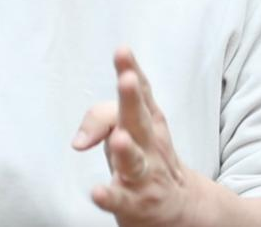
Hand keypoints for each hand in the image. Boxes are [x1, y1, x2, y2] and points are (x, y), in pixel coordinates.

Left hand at [71, 47, 202, 226]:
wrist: (182, 209)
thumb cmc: (147, 158)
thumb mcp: (130, 129)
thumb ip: (101, 117)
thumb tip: (78, 139)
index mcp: (149, 122)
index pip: (142, 92)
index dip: (131, 70)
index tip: (122, 50)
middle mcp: (149, 144)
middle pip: (140, 118)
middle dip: (132, 98)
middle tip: (126, 80)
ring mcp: (145, 174)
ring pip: (134, 160)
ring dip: (126, 149)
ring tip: (118, 139)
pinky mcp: (136, 203)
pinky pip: (122, 199)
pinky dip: (110, 195)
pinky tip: (97, 192)